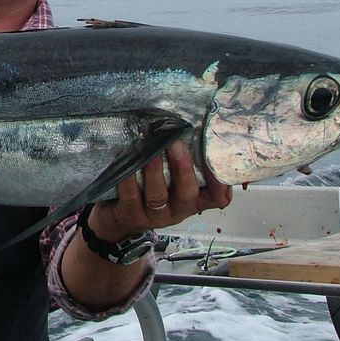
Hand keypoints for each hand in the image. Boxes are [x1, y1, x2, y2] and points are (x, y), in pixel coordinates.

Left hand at [87, 140, 232, 241]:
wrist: (119, 216)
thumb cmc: (149, 190)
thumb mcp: (171, 180)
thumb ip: (181, 161)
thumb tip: (190, 124)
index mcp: (192, 200)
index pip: (217, 197)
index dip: (220, 181)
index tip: (216, 156)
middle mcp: (177, 209)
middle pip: (187, 193)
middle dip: (183, 167)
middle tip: (176, 143)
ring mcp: (154, 215)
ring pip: (158, 195)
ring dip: (155, 170)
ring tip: (151, 149)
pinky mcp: (130, 215)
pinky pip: (131, 196)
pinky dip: (129, 177)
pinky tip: (125, 157)